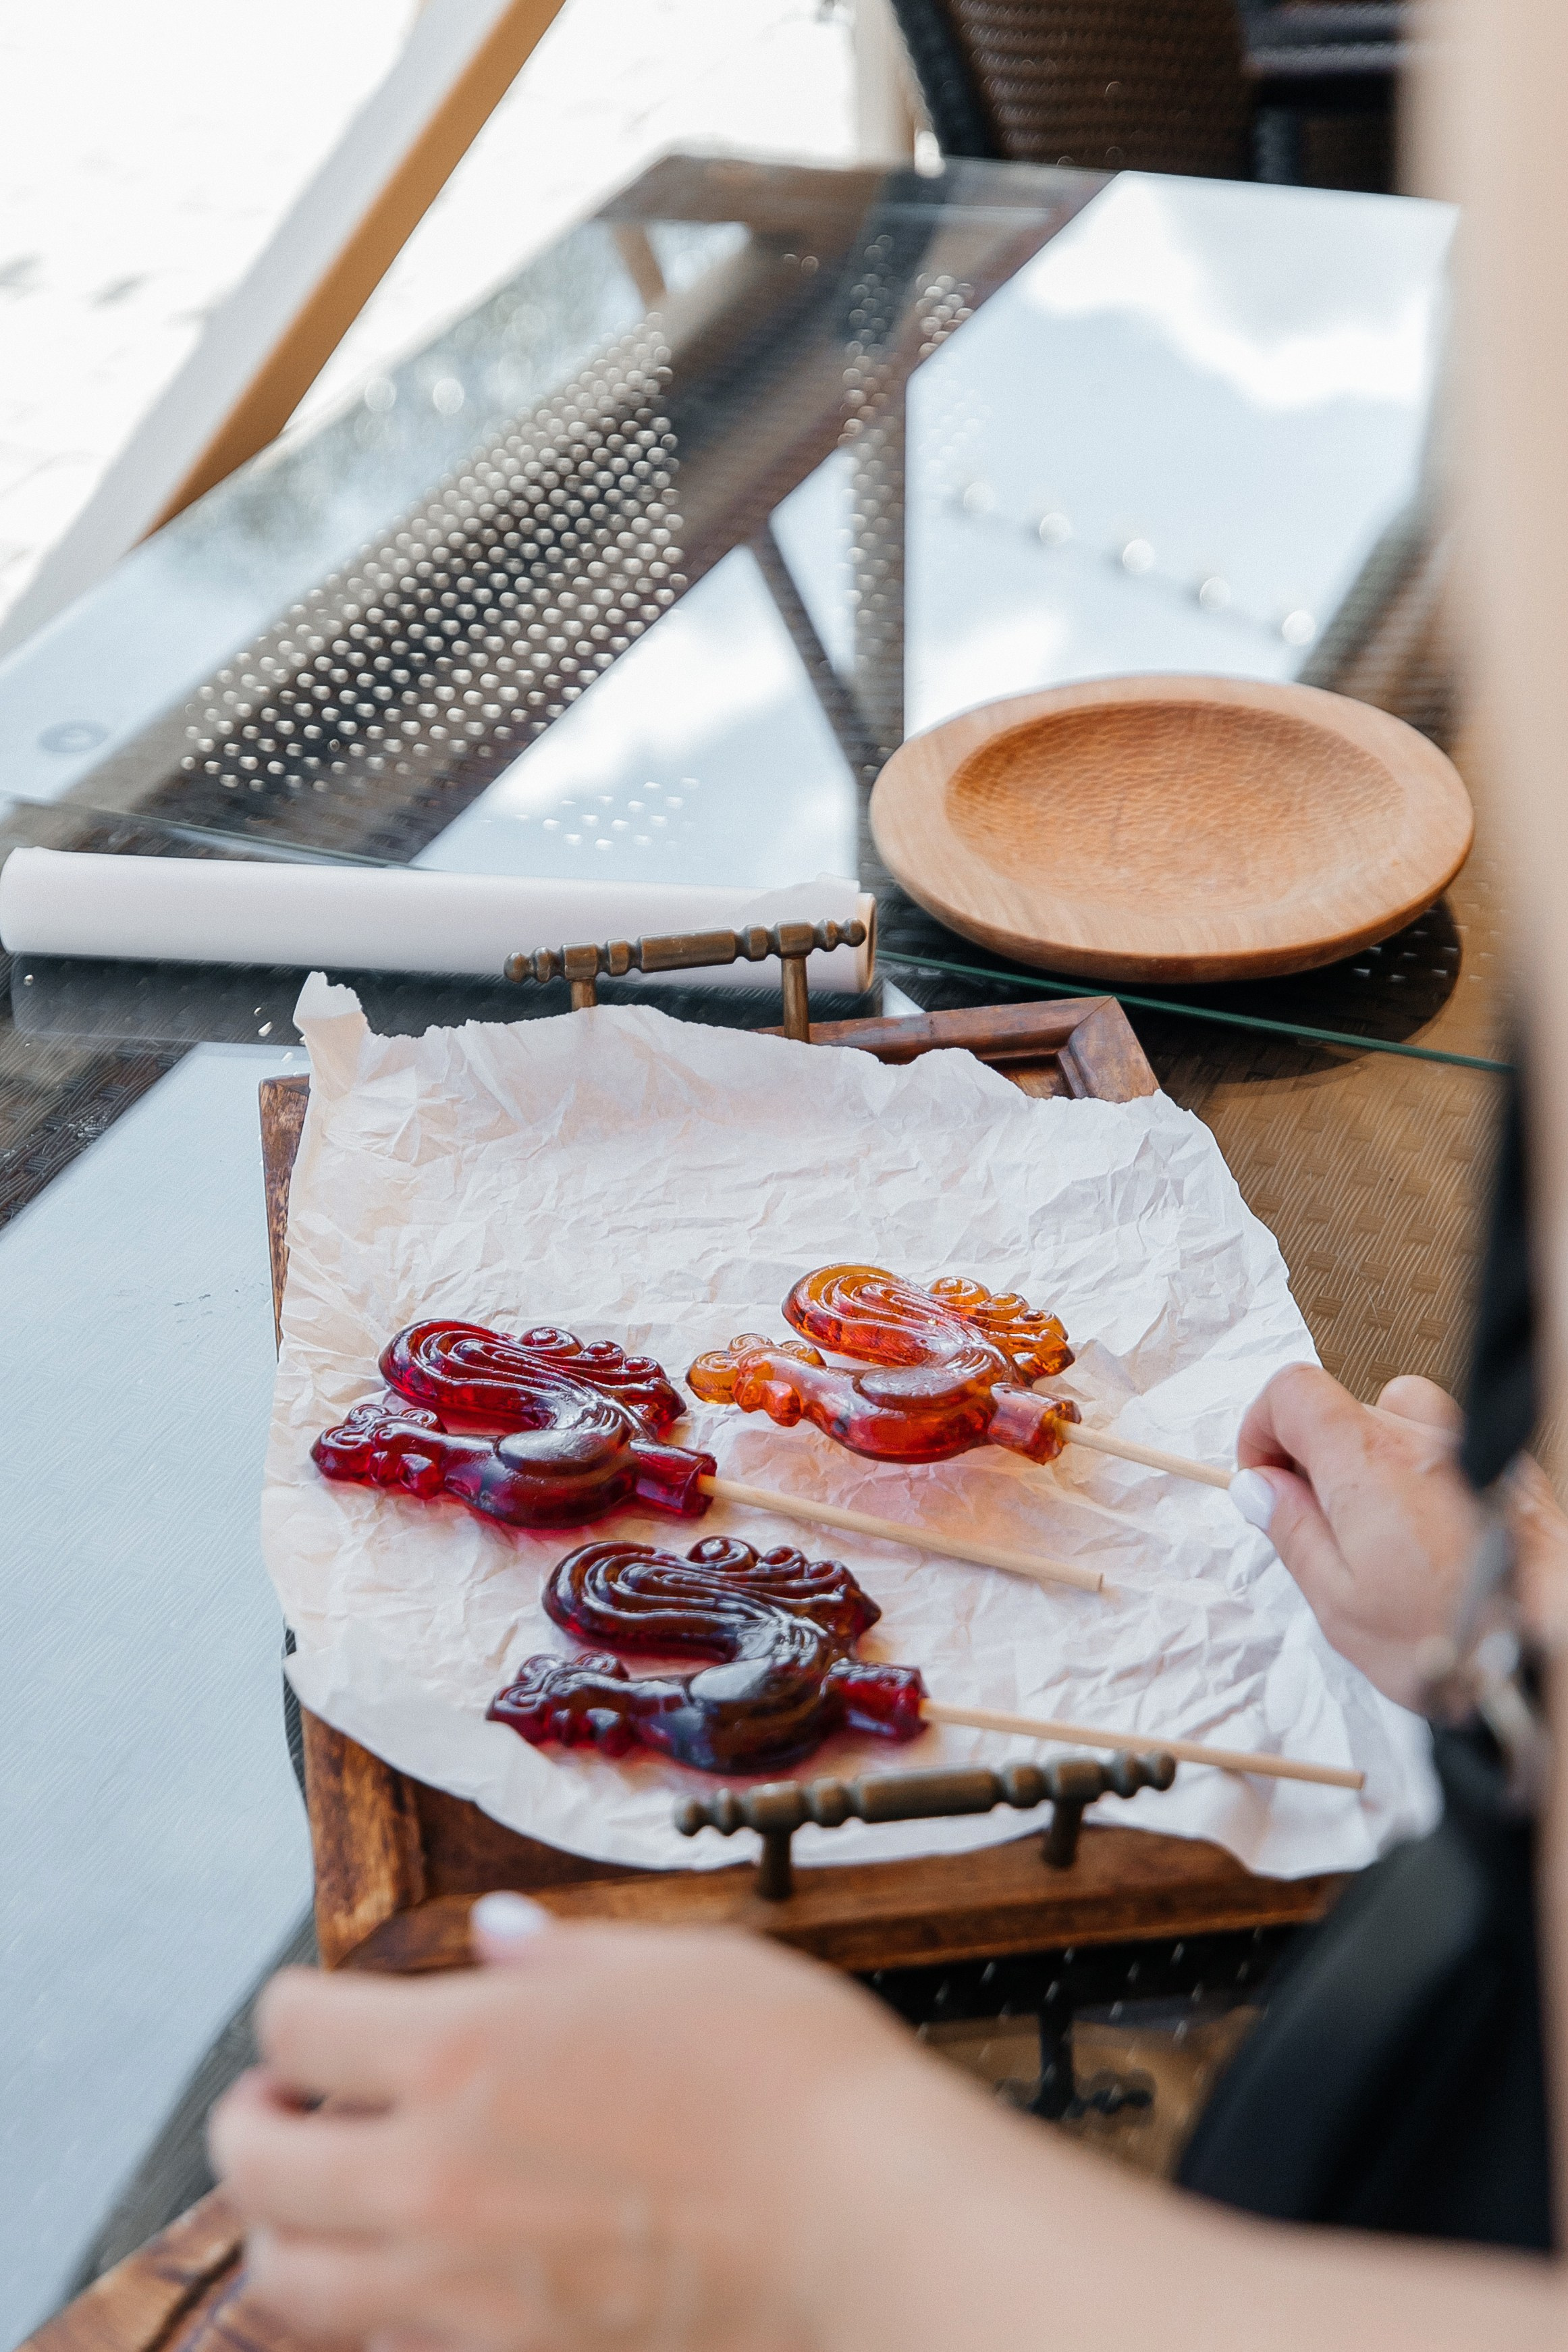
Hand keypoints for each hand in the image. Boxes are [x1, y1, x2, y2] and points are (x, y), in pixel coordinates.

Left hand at [209, 1898, 951, 2351]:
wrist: (865, 2222)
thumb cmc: (790, 2080)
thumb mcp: (677, 1964)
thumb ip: (562, 1956)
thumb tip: (498, 1938)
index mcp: (467, 2049)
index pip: (296, 2027)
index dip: (293, 2009)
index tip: (315, 2011)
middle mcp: (436, 2174)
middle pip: (256, 2165)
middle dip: (250, 2124)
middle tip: (282, 2106)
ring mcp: (463, 2286)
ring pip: (292, 2280)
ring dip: (285, 2228)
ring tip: (322, 2197)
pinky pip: (384, 2345)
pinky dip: (369, 2308)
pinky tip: (416, 2267)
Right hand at [1232, 1366, 1567, 1705]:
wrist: (1545, 1654)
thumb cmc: (1454, 1641)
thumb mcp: (1339, 1602)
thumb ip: (1293, 1532)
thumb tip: (1260, 1490)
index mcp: (1367, 1461)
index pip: (1293, 1390)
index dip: (1262, 1427)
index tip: (1264, 1475)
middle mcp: (1421, 1439)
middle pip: (1342, 1410)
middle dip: (1316, 1460)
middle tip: (1318, 1524)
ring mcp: (1470, 1449)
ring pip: (1397, 1424)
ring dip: (1371, 1464)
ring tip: (1376, 1531)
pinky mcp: (1508, 1471)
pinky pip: (1446, 1450)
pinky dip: (1422, 1477)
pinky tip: (1429, 1536)